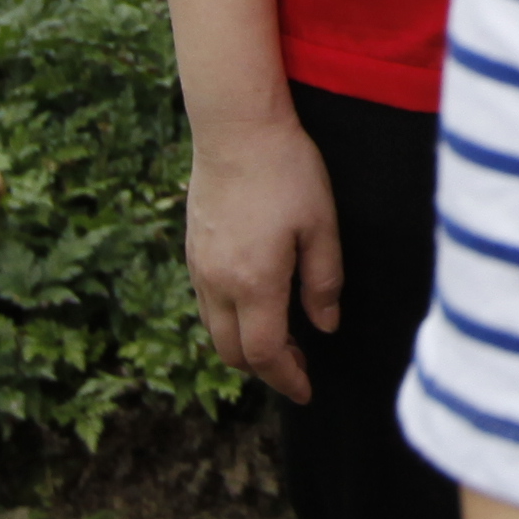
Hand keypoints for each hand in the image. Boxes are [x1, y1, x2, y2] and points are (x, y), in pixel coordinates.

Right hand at [185, 105, 344, 404]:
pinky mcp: (192, 249)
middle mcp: (218, 283)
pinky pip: (205, 304)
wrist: (236, 127)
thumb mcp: (321, 224)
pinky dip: (228, 320)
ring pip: (214, 330)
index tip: (307, 391)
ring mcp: (199, 266)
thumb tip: (326, 327)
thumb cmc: (287, 171)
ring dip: (243, 346)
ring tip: (280, 340)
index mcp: (254, 283)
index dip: (287, 379)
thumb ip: (324, 282)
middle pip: (232, 353)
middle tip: (297, 368)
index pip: (266, 354)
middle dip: (264, 371)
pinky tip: (255, 305)